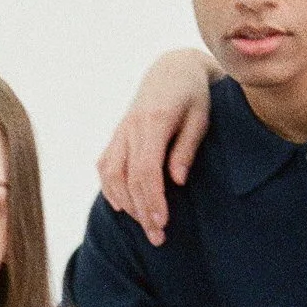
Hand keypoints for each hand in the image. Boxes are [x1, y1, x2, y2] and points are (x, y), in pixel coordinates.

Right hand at [96, 52, 214, 245]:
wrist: (173, 69)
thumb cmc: (194, 94)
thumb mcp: (200, 117)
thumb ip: (186, 148)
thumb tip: (177, 181)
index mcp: (154, 121)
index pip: (146, 169)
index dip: (152, 199)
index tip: (163, 222)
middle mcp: (131, 127)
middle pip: (128, 178)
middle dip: (142, 211)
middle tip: (158, 237)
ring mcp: (121, 130)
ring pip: (112, 174)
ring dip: (126, 204)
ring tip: (145, 226)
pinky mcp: (118, 134)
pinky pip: (106, 164)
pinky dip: (110, 187)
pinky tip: (122, 207)